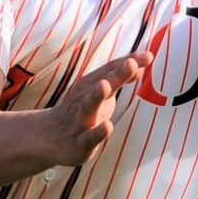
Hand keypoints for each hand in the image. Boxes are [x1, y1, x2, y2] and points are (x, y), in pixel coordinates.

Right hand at [40, 51, 151, 166]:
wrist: (49, 137)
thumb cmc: (81, 111)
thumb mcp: (101, 93)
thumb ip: (119, 79)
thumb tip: (140, 67)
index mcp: (92, 85)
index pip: (112, 70)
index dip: (130, 62)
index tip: (148, 56)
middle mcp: (85, 98)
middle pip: (101, 83)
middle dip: (116, 73)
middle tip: (131, 63)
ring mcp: (81, 119)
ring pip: (89, 106)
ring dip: (97, 95)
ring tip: (106, 86)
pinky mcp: (79, 142)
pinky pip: (89, 137)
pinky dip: (97, 132)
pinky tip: (107, 127)